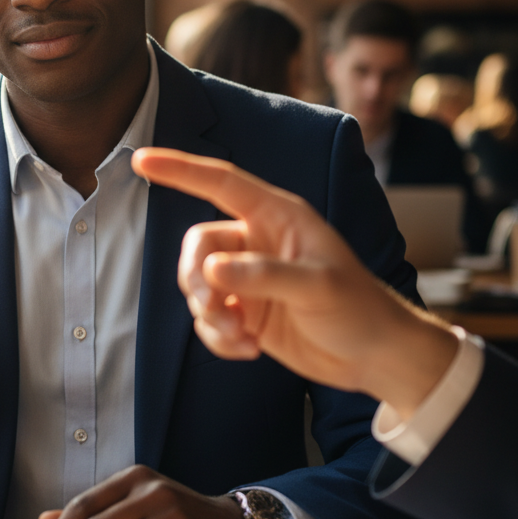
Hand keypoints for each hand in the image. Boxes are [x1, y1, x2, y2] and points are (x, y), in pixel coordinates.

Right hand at [130, 148, 456, 418]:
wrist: (375, 358)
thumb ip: (262, 275)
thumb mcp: (317, 286)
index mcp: (277, 217)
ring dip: (209, 314)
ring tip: (239, 336)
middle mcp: (256, 241)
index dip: (180, 169)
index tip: (142, 160)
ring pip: (197, 284)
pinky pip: (207, 318)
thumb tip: (212, 271)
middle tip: (216, 309)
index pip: (220, 183)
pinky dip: (218, 337)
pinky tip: (248, 349)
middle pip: (197, 245)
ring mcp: (247, 278)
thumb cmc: (359, 309)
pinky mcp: (244, 311)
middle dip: (197, 281)